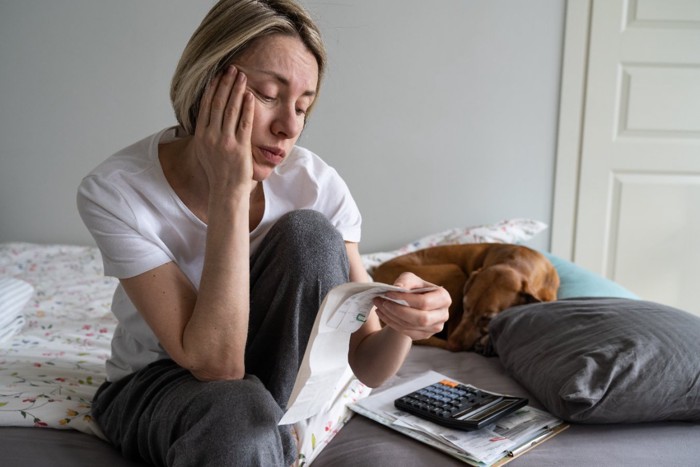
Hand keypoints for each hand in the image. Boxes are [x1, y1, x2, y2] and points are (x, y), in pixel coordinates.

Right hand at [194, 65, 255, 193]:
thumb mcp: (205, 151)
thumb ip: (206, 133)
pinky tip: (250, 96)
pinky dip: (247, 108)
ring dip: (237, 90)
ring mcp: (225, 142)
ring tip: (242, 76)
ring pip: (231, 110)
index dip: (213, 88)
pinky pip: (244, 123)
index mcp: (201, 136)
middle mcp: (211, 136)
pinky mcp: (240, 147)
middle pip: (219, 103)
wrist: (226, 191)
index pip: (207, 106)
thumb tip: (207, 117)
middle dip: (226, 84)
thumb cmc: (218, 172)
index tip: (218, 75)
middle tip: (232, 69)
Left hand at [372, 272, 450, 340]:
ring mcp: (435, 327)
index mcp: (444, 298)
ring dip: (391, 316)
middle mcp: (443, 315)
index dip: (405, 299)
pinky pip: (407, 332)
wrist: (414, 302)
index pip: (425, 302)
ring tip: (379, 306)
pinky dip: (391, 323)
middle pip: (421, 319)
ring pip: (411, 326)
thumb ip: (405, 280)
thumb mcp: (410, 279)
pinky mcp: (425, 335)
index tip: (388, 293)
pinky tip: (382, 313)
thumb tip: (398, 288)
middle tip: (382, 302)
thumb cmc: (414, 288)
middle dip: (398, 310)